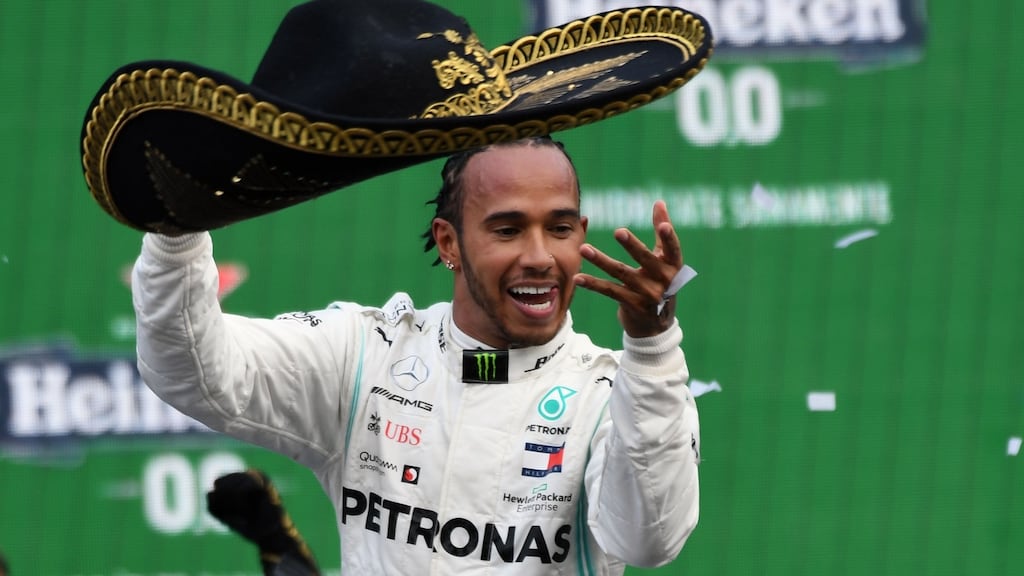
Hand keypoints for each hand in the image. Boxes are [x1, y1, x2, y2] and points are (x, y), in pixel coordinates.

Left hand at [574, 200, 682, 337]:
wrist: (656, 326)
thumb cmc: (660, 283)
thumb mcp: (664, 259)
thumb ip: (662, 231)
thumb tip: (659, 202)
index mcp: (673, 266)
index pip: (673, 249)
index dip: (669, 237)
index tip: (663, 226)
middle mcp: (663, 281)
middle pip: (645, 259)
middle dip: (632, 245)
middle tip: (618, 230)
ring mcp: (647, 295)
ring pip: (621, 273)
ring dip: (601, 260)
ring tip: (584, 249)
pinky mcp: (632, 306)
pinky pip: (609, 291)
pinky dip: (593, 284)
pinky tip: (577, 277)